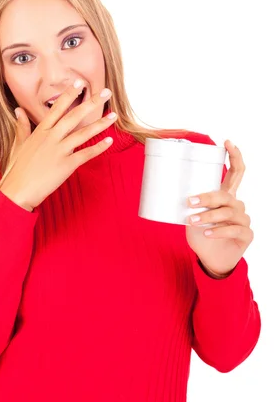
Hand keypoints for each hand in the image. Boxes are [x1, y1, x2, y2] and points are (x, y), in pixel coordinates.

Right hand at [0, 81, 115, 210]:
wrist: (17, 191)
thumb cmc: (17, 170)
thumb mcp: (18, 145)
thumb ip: (22, 126)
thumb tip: (18, 110)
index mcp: (41, 132)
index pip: (57, 108)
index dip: (69, 94)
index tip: (80, 83)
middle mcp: (51, 138)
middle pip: (74, 116)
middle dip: (91, 102)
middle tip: (105, 92)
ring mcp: (60, 151)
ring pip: (83, 133)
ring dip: (100, 124)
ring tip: (113, 115)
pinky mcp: (67, 165)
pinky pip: (86, 154)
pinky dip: (99, 147)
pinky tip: (109, 141)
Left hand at [185, 140, 253, 277]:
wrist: (210, 259)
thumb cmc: (201, 234)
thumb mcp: (190, 215)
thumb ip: (184, 203)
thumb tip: (157, 186)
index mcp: (226, 197)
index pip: (237, 172)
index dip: (235, 156)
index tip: (227, 142)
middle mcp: (237, 205)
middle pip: (226, 194)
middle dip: (207, 197)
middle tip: (189, 202)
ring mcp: (243, 220)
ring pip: (228, 212)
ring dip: (209, 216)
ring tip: (192, 221)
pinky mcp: (246, 235)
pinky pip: (234, 230)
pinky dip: (218, 231)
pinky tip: (207, 234)